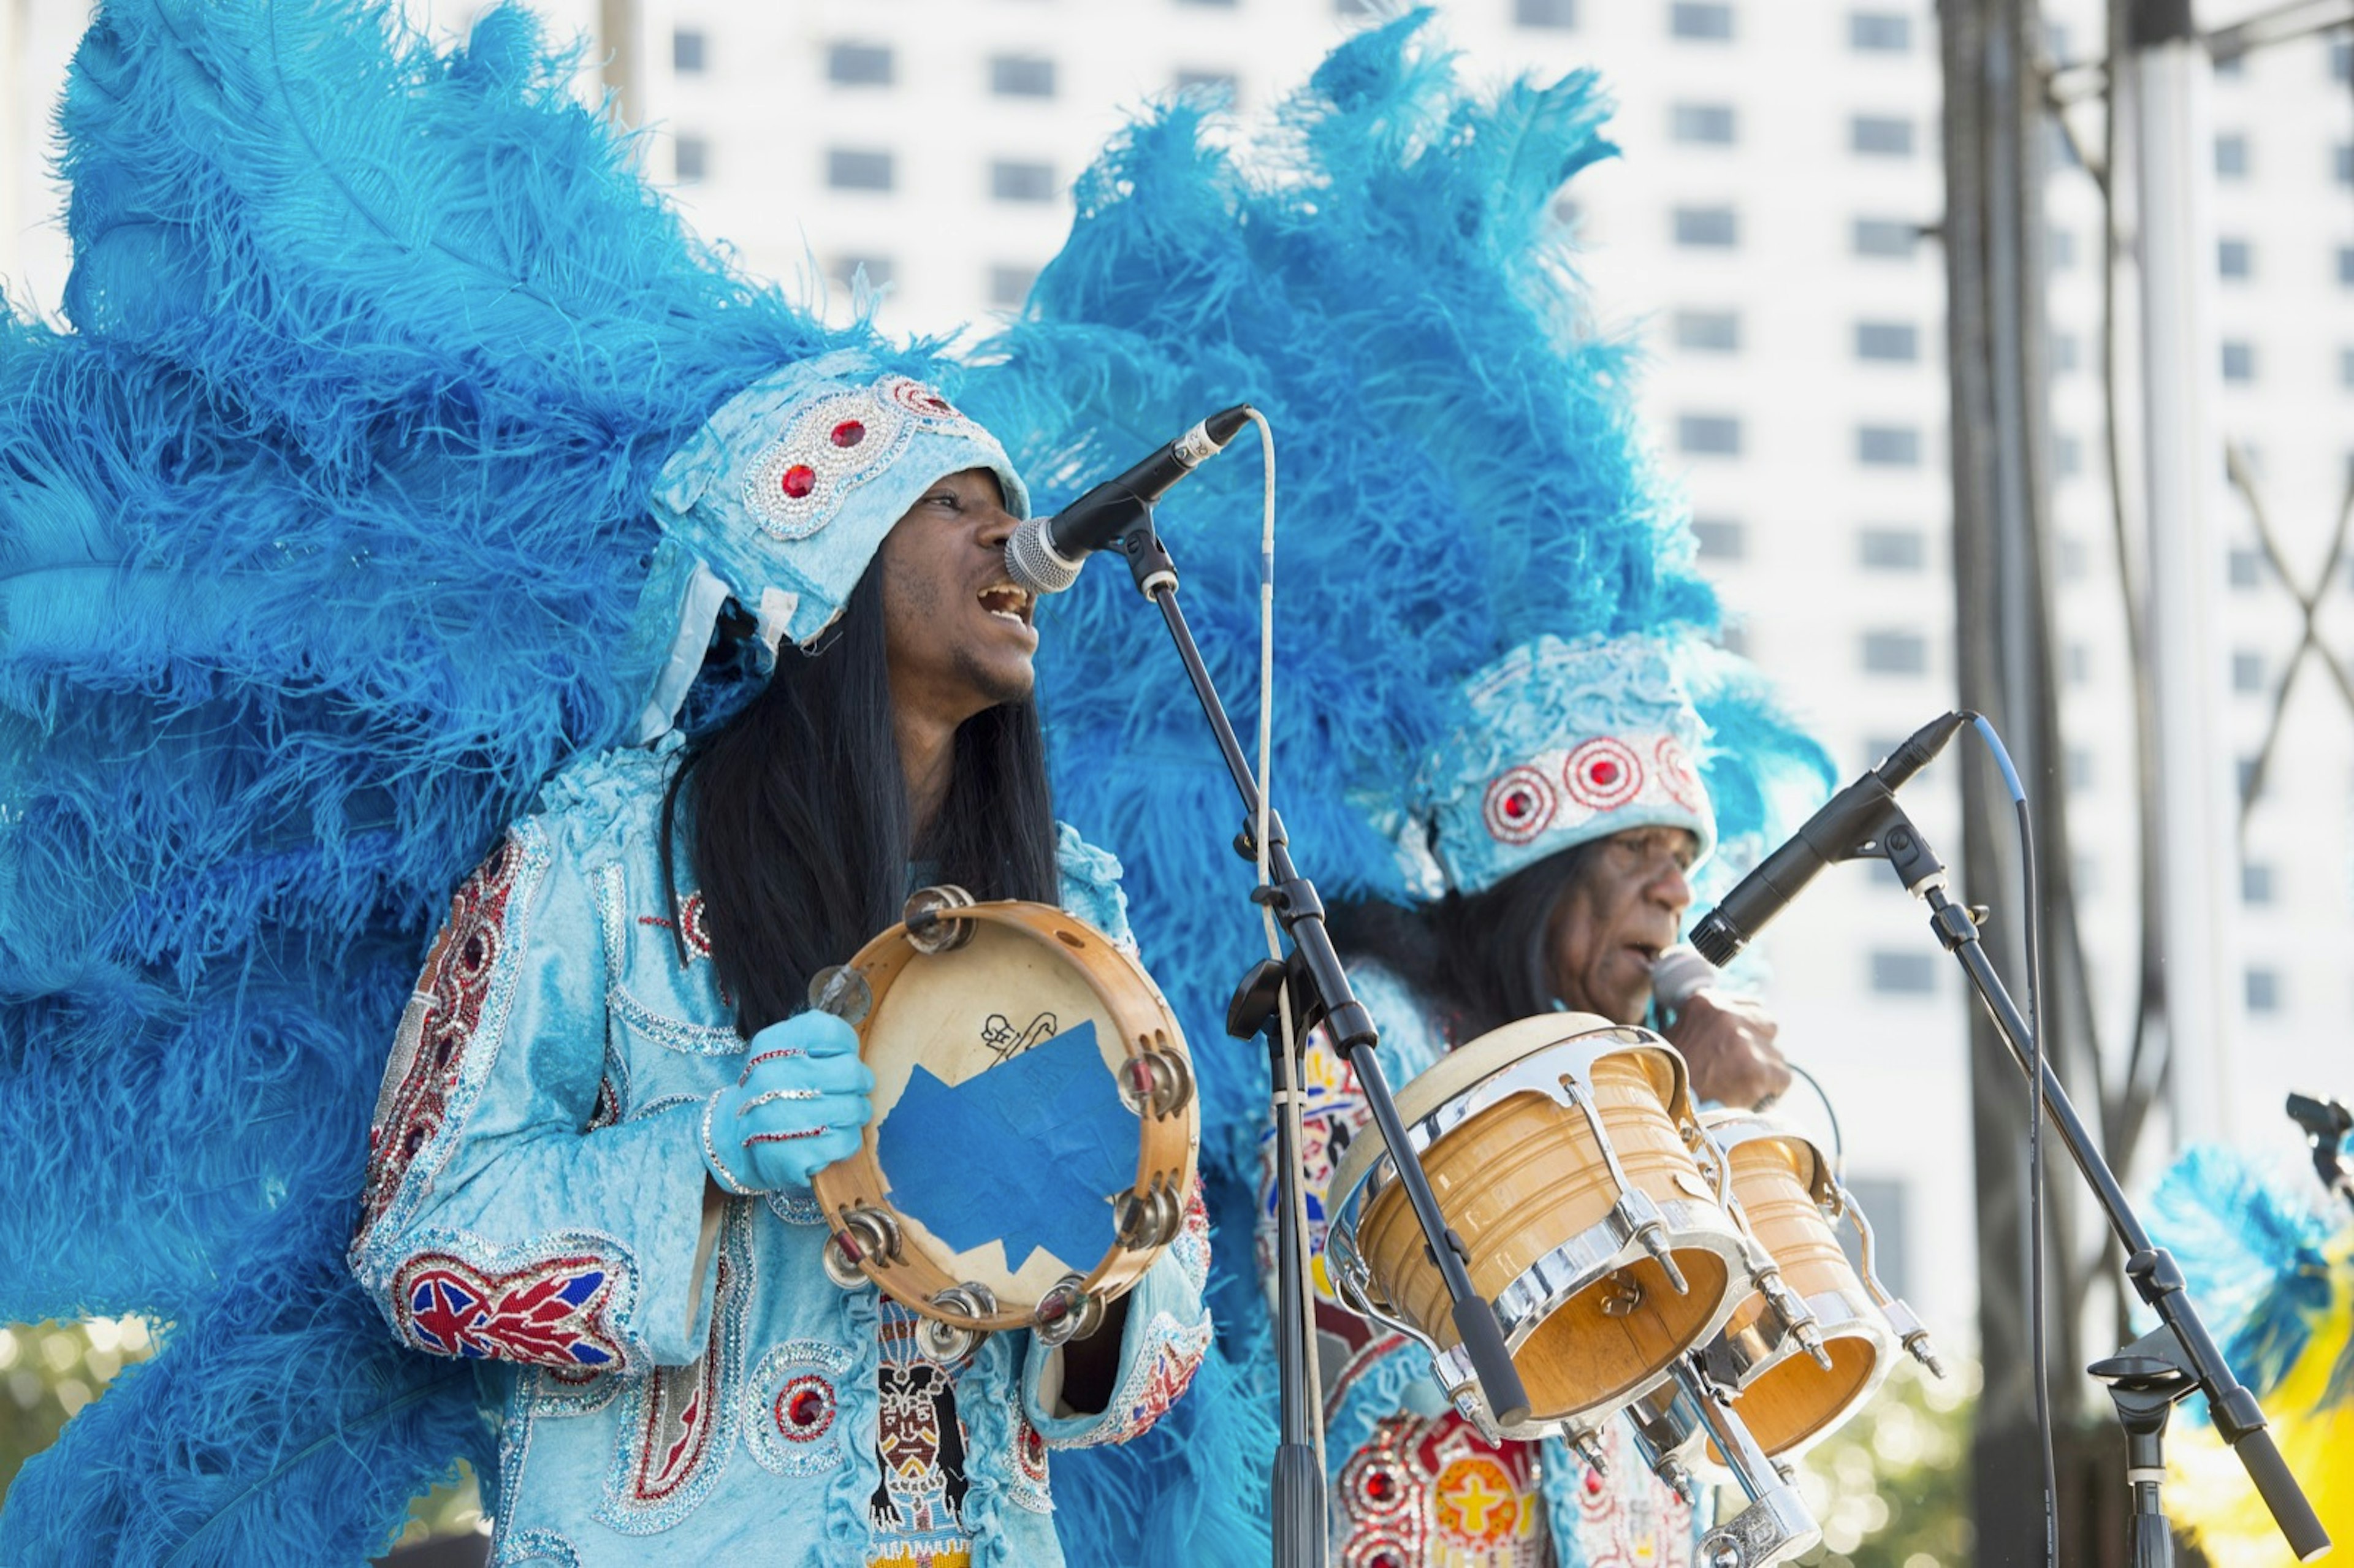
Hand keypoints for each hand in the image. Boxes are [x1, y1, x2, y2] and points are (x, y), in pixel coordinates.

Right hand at [700, 1011, 873, 1194]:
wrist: (734, 1138)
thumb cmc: (775, 1090)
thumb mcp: (783, 1049)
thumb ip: (819, 1037)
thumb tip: (855, 1052)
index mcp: (770, 1046)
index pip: (832, 1032)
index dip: (846, 1048)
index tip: (836, 1059)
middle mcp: (770, 1077)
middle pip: (851, 1071)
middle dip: (859, 1083)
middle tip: (850, 1090)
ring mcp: (779, 1117)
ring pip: (854, 1108)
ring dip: (855, 1114)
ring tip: (838, 1115)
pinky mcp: (792, 1154)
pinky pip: (848, 1140)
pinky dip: (846, 1141)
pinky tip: (827, 1139)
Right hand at [1662, 989, 1789, 1110]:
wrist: (1659, 1103)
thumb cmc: (1666, 1074)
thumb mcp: (1678, 1033)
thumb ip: (1705, 1025)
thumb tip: (1729, 1033)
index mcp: (1705, 1002)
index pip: (1749, 1005)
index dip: (1749, 1027)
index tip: (1743, 1043)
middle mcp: (1727, 1015)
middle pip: (1768, 1024)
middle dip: (1760, 1045)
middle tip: (1744, 1065)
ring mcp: (1744, 1041)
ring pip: (1775, 1055)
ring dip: (1763, 1071)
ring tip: (1740, 1087)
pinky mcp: (1757, 1069)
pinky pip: (1782, 1078)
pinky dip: (1771, 1090)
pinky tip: (1751, 1097)